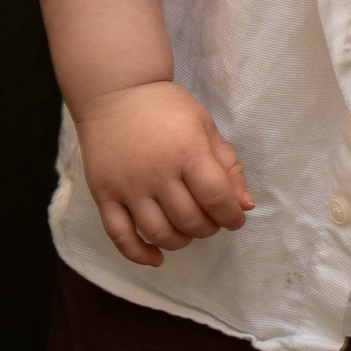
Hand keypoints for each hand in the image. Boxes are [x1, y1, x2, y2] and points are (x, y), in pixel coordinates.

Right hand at [71, 80, 255, 266]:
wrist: (115, 92)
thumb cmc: (166, 108)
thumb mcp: (205, 126)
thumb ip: (228, 165)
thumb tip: (246, 206)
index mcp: (188, 152)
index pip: (216, 198)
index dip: (232, 216)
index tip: (235, 219)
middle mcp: (157, 172)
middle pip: (189, 220)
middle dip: (208, 228)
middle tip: (211, 220)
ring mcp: (128, 186)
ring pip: (158, 233)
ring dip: (180, 241)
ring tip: (187, 231)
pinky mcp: (104, 194)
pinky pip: (120, 235)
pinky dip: (139, 254)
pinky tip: (156, 258)